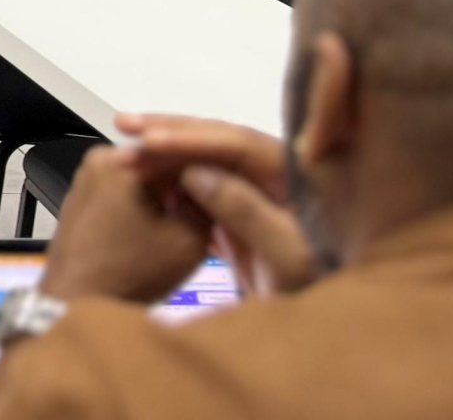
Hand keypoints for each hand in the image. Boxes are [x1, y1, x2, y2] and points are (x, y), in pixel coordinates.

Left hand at [36, 143, 213, 304]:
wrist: (74, 301)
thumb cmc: (129, 273)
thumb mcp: (188, 240)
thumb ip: (206, 203)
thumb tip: (212, 184)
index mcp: (124, 160)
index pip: (182, 150)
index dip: (213, 171)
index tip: (231, 190)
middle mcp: (100, 159)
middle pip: (161, 163)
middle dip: (188, 186)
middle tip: (213, 212)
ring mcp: (87, 178)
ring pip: (143, 179)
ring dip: (167, 198)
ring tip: (190, 227)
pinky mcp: (82, 198)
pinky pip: (124, 193)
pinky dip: (145, 207)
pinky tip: (161, 232)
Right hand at [116, 114, 315, 296]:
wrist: (326, 327)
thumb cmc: (317, 290)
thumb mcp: (288, 256)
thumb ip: (248, 212)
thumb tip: (197, 173)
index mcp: (297, 176)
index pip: (239, 143)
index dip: (192, 138)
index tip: (150, 139)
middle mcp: (276, 174)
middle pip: (219, 141)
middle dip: (171, 131)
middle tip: (126, 126)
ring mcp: (257, 191)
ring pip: (206, 159)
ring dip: (165, 153)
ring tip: (126, 151)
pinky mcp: (240, 211)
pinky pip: (202, 183)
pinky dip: (171, 177)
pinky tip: (146, 175)